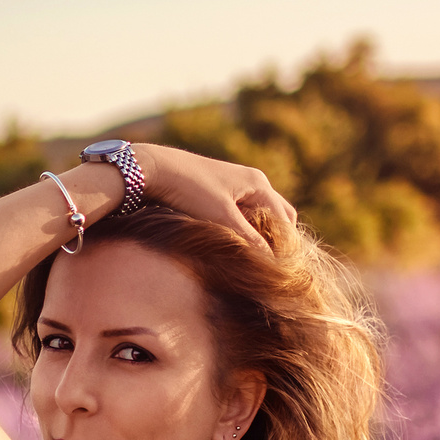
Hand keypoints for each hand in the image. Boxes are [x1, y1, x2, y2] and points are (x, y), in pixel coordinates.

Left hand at [133, 144, 296, 252]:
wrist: (154, 169)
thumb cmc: (190, 190)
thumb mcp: (222, 218)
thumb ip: (249, 240)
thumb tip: (273, 263)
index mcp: (259, 184)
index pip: (285, 221)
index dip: (285, 246)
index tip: (280, 270)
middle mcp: (252, 181)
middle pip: (278, 215)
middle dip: (277, 239)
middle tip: (268, 264)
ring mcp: (236, 185)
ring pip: (259, 215)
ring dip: (259, 235)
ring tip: (250, 258)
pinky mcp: (220, 191)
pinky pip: (243, 213)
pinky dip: (244, 229)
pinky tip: (233, 244)